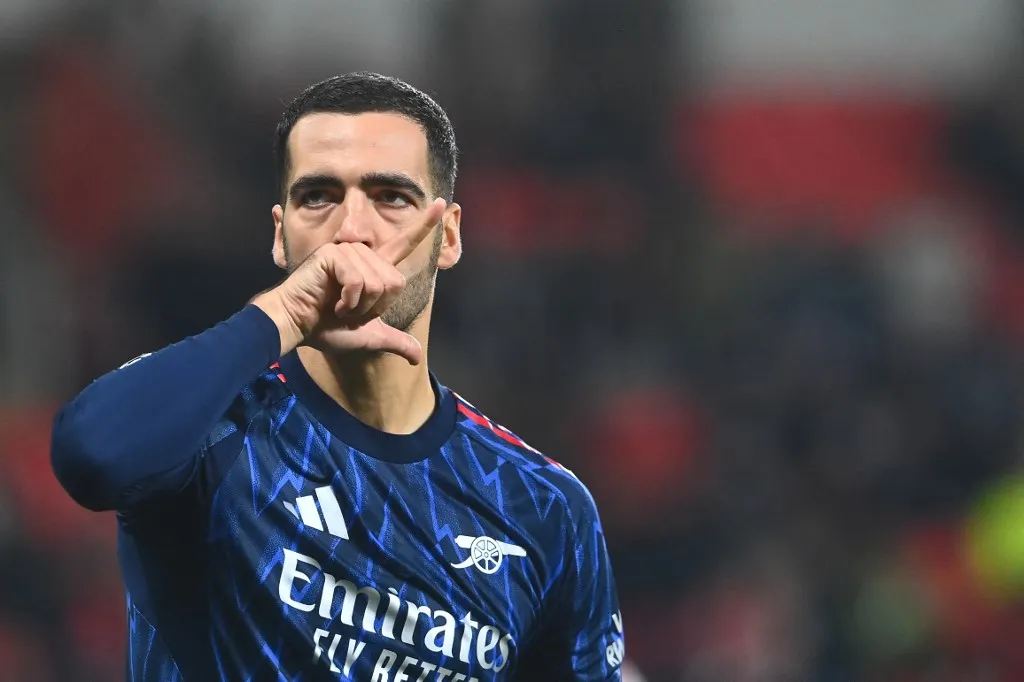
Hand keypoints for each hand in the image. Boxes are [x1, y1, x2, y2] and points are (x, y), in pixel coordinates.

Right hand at [252, 198, 445, 364]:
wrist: (297, 327)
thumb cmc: (326, 328)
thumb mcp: (368, 337)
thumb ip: (394, 341)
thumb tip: (417, 358)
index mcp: (373, 267)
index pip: (404, 243)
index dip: (424, 225)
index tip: (442, 203)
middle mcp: (364, 254)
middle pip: (395, 282)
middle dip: (376, 307)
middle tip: (350, 309)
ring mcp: (348, 251)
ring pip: (378, 284)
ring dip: (360, 306)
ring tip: (339, 305)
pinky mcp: (334, 254)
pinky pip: (359, 282)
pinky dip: (349, 301)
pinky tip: (332, 302)